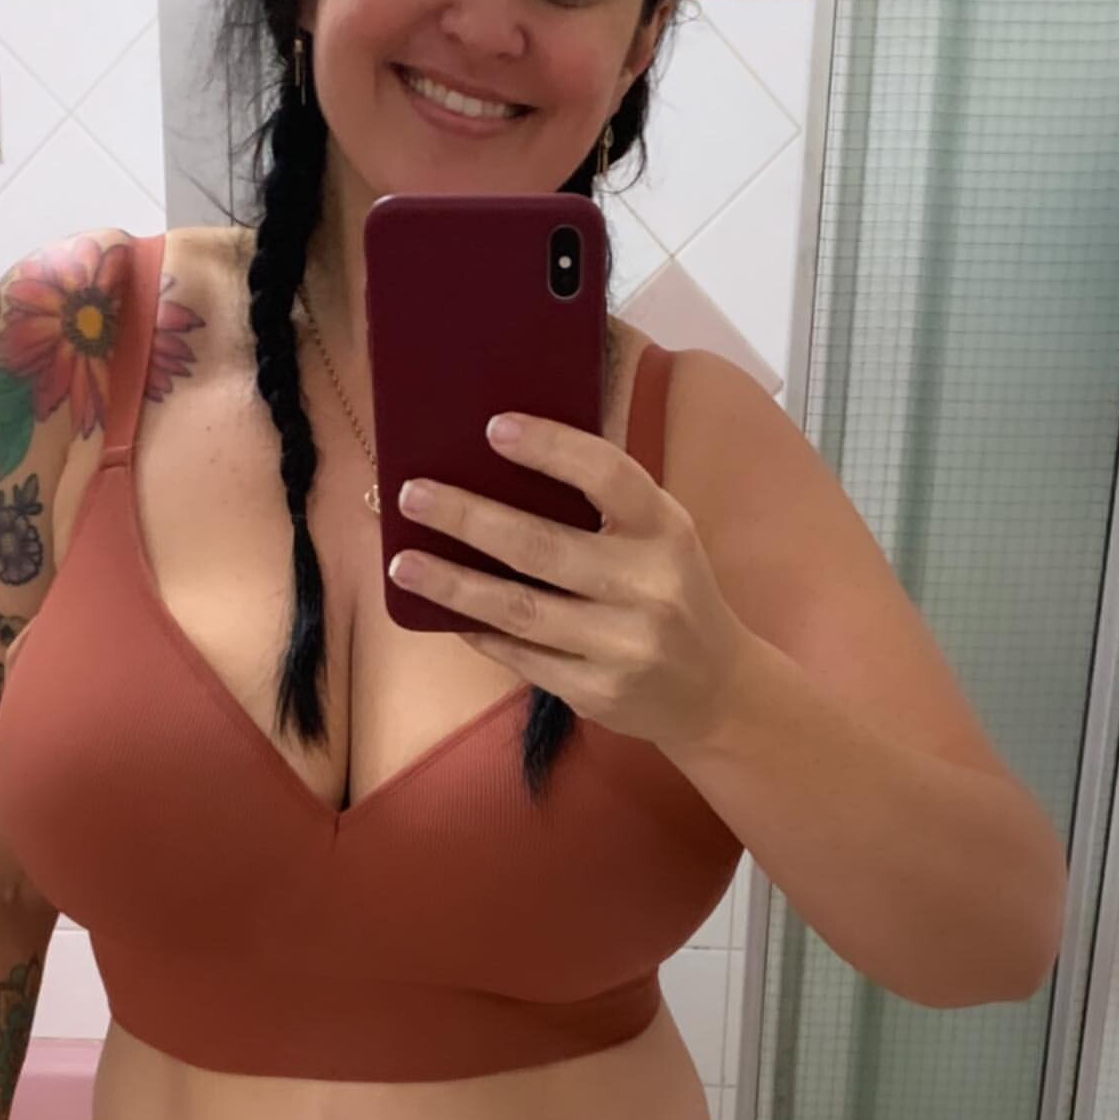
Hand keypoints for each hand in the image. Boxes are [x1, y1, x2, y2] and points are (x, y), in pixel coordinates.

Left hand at [390, 410, 752, 755]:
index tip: (494, 427)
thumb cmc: (670, 593)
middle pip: (541, 546)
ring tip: (402, 562)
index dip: (551, 448)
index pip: (607, 476)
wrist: (715, 691)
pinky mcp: (597, 692)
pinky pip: (520, 655)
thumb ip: (603, 507)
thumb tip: (500, 467)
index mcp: (665, 531)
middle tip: (413, 495)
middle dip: (468, 517)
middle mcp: (649, 587)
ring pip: (518, 610)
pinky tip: (442, 612)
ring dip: (452, 584)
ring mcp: (623, 645)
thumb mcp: (660, 538)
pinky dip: (477, 631)